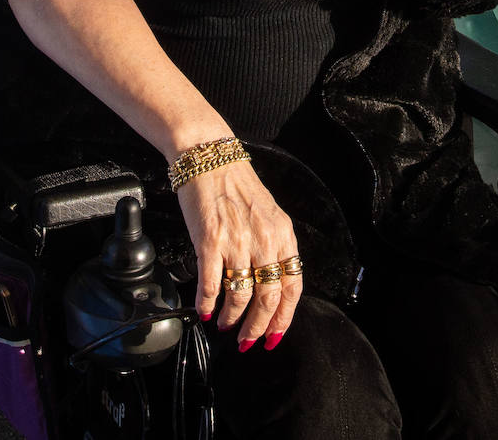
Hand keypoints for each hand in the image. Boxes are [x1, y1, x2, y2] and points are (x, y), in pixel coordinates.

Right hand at [176, 160, 302, 349]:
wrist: (208, 156)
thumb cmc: (235, 184)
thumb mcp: (267, 213)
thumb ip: (273, 245)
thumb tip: (270, 285)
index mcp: (282, 233)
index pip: (293, 286)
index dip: (284, 318)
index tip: (274, 335)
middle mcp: (264, 239)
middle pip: (268, 298)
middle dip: (258, 327)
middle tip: (247, 340)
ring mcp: (237, 241)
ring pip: (240, 296)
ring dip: (232, 318)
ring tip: (224, 323)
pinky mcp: (209, 241)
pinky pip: (211, 284)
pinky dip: (207, 303)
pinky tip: (204, 310)